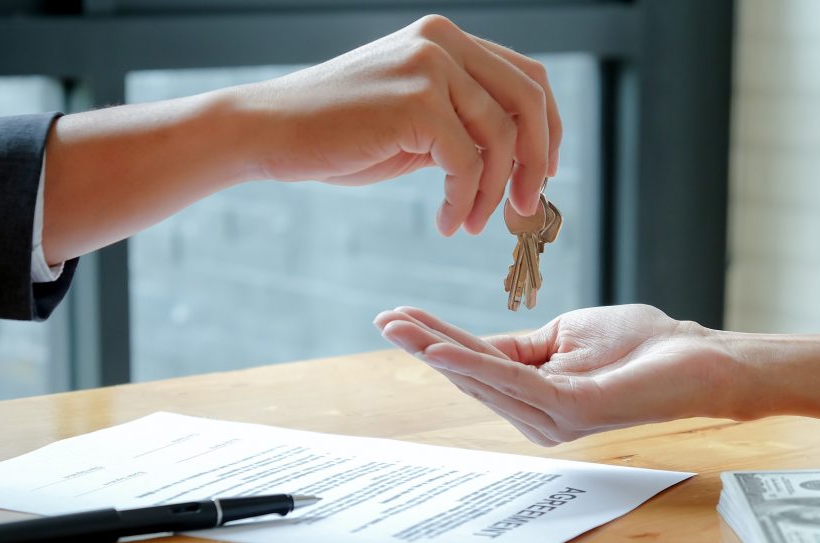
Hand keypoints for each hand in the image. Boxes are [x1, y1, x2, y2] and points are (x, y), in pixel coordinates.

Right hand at [242, 14, 561, 235]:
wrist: (271, 132)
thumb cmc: (338, 133)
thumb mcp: (412, 119)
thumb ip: (460, 122)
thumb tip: (515, 157)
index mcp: (446, 40)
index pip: (527, 77)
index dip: (547, 129)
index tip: (540, 173)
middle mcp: (444, 42)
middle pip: (529, 100)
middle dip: (535, 161)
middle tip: (523, 208)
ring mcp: (431, 67)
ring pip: (500, 138)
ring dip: (493, 193)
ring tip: (471, 224)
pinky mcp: (416, 102)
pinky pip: (466, 163)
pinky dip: (464, 201)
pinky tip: (448, 223)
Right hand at [374, 305, 735, 445]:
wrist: (695, 356)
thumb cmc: (639, 345)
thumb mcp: (564, 335)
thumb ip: (520, 347)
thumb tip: (478, 345)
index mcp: (535, 395)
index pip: (476, 363)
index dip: (435, 339)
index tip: (397, 316)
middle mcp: (537, 415)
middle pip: (469, 373)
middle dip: (425, 344)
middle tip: (385, 318)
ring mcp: (552, 416)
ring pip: (482, 376)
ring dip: (437, 349)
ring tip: (401, 326)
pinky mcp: (570, 408)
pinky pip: (511, 383)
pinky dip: (472, 364)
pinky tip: (440, 348)